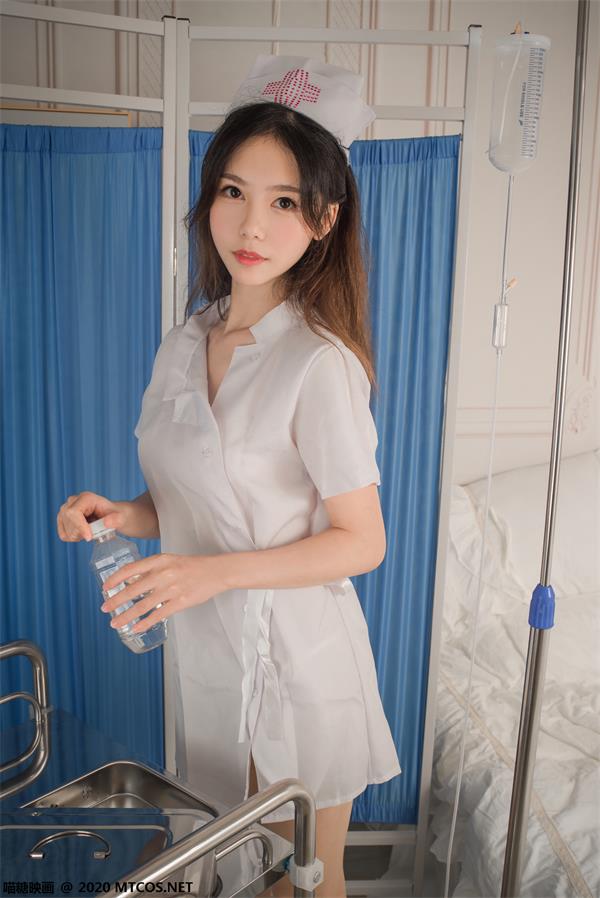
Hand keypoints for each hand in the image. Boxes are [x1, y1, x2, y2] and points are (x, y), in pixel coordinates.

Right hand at [57, 492, 129, 541]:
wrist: (114, 516)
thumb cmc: (117, 515)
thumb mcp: (121, 517)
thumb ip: (116, 520)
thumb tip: (106, 523)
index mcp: (86, 498)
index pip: (73, 512)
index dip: (79, 526)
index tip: (89, 537)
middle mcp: (73, 501)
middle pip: (68, 522)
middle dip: (81, 533)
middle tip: (94, 534)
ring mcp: (65, 509)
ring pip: (65, 530)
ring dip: (78, 536)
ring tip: (90, 532)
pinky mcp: (63, 518)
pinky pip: (63, 534)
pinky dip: (73, 538)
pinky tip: (83, 533)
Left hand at [99, 553, 224, 632]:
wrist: (215, 571)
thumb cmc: (191, 566)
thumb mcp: (169, 560)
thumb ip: (151, 569)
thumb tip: (131, 582)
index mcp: (158, 561)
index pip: (129, 570)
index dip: (114, 580)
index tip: (104, 588)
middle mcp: (162, 574)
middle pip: (132, 590)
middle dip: (115, 601)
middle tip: (105, 609)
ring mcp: (171, 589)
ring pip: (142, 606)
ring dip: (126, 616)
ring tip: (115, 623)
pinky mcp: (180, 602)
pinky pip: (158, 615)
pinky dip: (145, 623)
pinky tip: (136, 628)